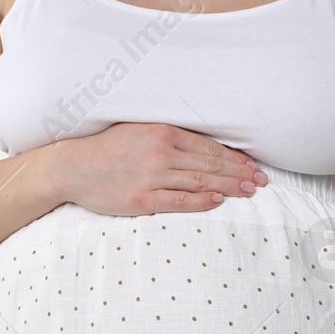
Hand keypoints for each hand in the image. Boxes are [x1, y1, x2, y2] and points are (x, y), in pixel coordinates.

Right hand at [57, 122, 267, 216]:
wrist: (73, 167)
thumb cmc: (107, 149)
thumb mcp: (139, 132)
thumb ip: (169, 137)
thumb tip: (202, 147)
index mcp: (162, 132)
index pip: (209, 146)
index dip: (235, 157)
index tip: (253, 166)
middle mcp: (161, 152)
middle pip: (210, 164)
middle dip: (240, 173)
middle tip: (262, 181)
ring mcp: (152, 176)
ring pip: (200, 181)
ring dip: (229, 186)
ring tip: (249, 191)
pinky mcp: (142, 198)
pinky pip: (179, 200)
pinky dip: (201, 200)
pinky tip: (218, 201)